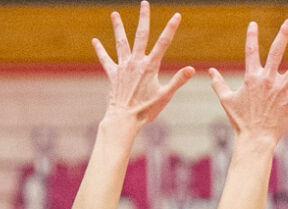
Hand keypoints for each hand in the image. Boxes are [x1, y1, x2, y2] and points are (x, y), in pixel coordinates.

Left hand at [91, 3, 195, 127]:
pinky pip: (106, 60)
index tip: (177, 15)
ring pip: (121, 43)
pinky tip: (95, 41)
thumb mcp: (165, 96)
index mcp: (150, 66)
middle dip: (144, 18)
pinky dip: (100, 50)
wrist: (124, 118)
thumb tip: (192, 69)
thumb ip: (178, 80)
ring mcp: (123, 67)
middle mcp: (136, 62)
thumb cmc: (146, 110)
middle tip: (144, 3)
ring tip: (114, 14)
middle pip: (140, 35)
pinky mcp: (113, 74)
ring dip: (118, 27)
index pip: (163, 43)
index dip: (171, 28)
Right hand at [209, 20, 287, 148]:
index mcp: (252, 77)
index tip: (253, 24)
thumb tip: (210, 72)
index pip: (251, 51)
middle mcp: (268, 80)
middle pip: (277, 52)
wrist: (255, 139)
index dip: (252, 37)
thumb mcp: (227, 100)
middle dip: (283, 34)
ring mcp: (281, 89)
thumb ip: (218, 84)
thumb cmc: (241, 121)